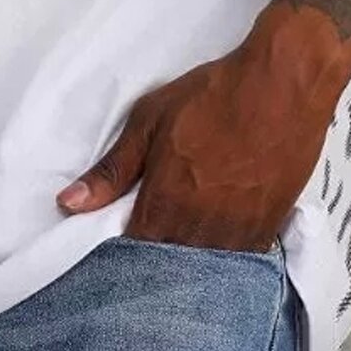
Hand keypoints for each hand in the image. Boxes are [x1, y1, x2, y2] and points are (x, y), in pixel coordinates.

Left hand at [54, 3, 350, 249]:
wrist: (282, 85)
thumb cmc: (212, 95)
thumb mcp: (149, 121)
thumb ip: (111, 171)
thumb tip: (68, 204)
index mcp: (165, 203)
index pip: (132, 251)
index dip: (123, 245)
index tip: (122, 231)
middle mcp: (200, 228)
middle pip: (168, 262)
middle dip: (156, 250)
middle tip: (156, 225)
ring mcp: (237, 233)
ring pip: (204, 265)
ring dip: (191, 251)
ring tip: (186, 228)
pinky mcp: (268, 228)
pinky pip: (239, 258)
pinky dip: (225, 250)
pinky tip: (219, 231)